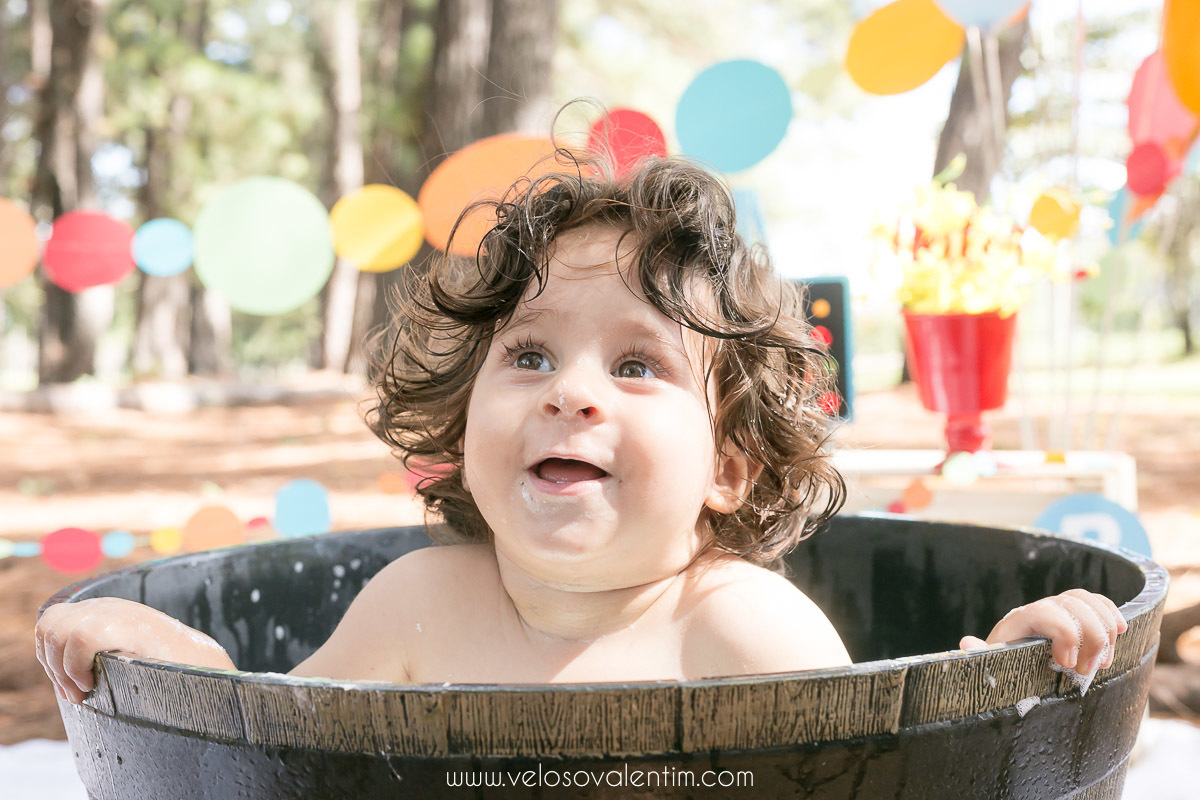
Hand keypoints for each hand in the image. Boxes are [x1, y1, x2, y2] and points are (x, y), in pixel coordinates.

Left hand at [35, 597, 233, 703]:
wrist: (204, 669)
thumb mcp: (123, 657)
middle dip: (52, 666)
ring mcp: (116, 612)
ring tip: (84, 691)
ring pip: (57, 631)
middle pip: (49, 626)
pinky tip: (94, 683)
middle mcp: (107, 606)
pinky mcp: (128, 624)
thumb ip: (95, 658)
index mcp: (105, 611)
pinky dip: (77, 667)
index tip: (70, 686)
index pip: (53, 622)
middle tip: (75, 693)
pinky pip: (80, 638)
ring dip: (62, 669)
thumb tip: (62, 683)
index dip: (50, 657)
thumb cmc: (165, 672)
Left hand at [959, 589, 1127, 675]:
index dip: (1064, 633)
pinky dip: (1111, 614)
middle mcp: (1041, 609)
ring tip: (1102, 662)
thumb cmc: (1004, 666)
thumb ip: (983, 654)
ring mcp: (1060, 609)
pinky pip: (1098, 603)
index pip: (1046, 612)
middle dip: (1090, 638)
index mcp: (1019, 620)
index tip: (1067, 664)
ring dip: (1104, 631)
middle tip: (1087, 671)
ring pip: (1088, 602)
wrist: (1013, 664)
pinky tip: (1119, 631)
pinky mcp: (1077, 616)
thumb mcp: (993, 662)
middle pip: (1073, 605)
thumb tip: (966, 643)